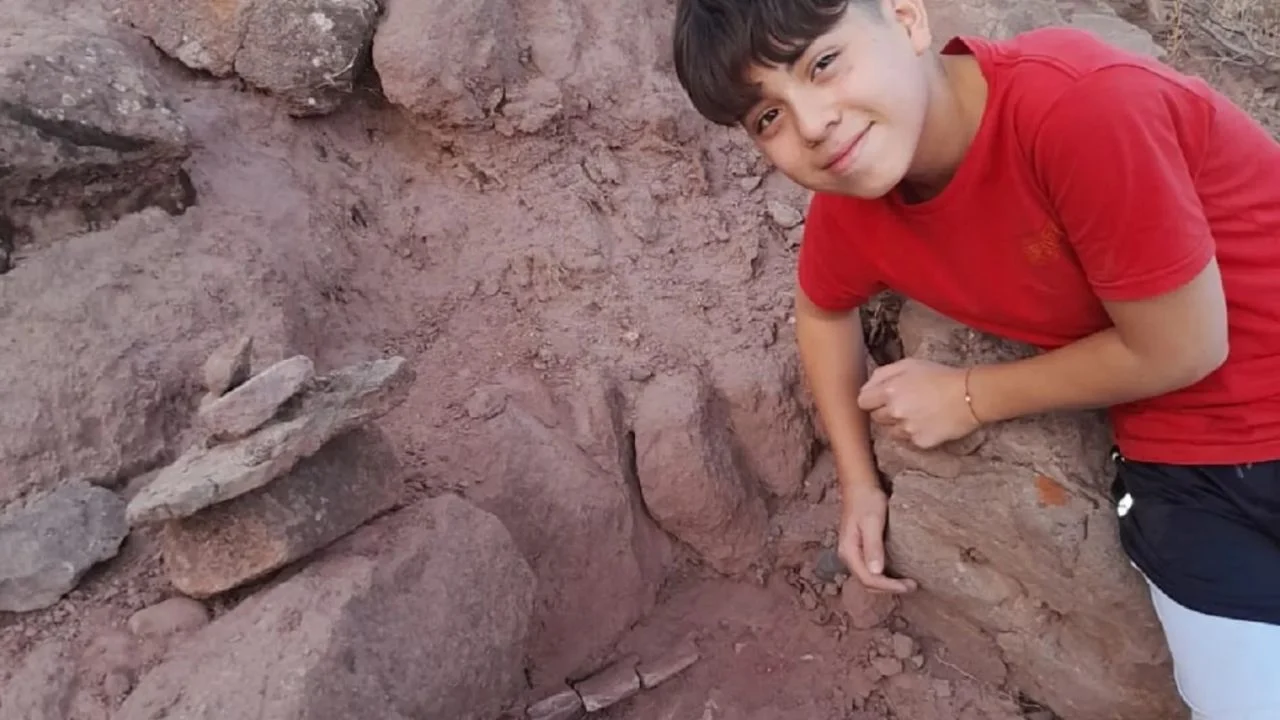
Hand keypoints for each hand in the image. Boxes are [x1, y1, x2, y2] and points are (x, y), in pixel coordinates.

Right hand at [838, 485, 916, 593]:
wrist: (859, 485)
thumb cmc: (867, 501)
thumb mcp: (872, 522)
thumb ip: (873, 546)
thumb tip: (876, 572)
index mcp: (849, 552)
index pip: (868, 579)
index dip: (889, 586)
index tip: (909, 585)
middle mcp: (848, 556)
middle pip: (867, 583)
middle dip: (889, 588)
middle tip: (912, 586)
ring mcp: (853, 553)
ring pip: (869, 578)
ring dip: (887, 584)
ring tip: (906, 583)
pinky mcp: (859, 549)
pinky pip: (870, 569)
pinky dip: (884, 576)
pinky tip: (897, 573)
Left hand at [856, 358, 981, 448]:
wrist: (971, 395)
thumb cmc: (941, 376)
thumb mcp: (909, 364)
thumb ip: (883, 374)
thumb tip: (868, 386)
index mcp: (889, 390)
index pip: (862, 401)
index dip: (871, 399)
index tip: (881, 398)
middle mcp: (894, 411)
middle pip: (875, 417)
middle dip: (885, 411)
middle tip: (904, 403)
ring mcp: (906, 429)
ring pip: (889, 431)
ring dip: (897, 423)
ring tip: (917, 412)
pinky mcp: (919, 442)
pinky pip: (907, 440)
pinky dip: (913, 433)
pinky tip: (926, 422)